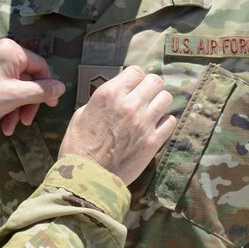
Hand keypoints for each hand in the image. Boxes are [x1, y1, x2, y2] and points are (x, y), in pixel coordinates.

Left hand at [0, 38, 65, 135]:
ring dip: (14, 108)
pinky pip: (3, 86)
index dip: (48, 87)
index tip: (51, 106)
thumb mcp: (17, 96)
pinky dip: (3, 103)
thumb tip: (62, 87)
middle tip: (26, 123)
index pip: (41, 67)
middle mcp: (3, 50)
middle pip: (27, 78)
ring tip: (7, 129)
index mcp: (12, 50)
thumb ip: (42, 91)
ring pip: (15, 85)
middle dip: (27, 103)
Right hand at [59, 66, 175, 184]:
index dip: (135, 78)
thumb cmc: (78, 145)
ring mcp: (144, 123)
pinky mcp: (153, 141)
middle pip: (155, 81)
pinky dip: (164, 122)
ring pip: (166, 98)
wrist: (86, 176)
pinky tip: (154, 127)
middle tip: (144, 97)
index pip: (136, 71)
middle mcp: (129, 104)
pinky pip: (170, 121)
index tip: (132, 87)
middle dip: (150, 87)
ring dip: (159, 103)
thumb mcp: (82, 113)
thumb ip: (103, 101)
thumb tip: (115, 97)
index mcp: (109, 94)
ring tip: (151, 111)